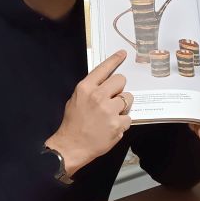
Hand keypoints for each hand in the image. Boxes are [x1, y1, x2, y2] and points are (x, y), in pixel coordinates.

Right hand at [46, 50, 132, 176]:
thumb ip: (90, 90)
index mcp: (85, 88)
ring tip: (112, 115)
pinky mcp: (117, 124)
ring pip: (128, 98)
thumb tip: (106, 83)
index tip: (123, 54)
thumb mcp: (74, 100)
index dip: (115, 59)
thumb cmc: (72, 124)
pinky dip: (122, 122)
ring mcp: (109, 111)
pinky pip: (129, 117)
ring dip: (123, 106)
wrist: (70, 146)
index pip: (104, 68)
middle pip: (121, 80)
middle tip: (113, 98)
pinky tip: (112, 127)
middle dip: (119, 88)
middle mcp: (98, 96)